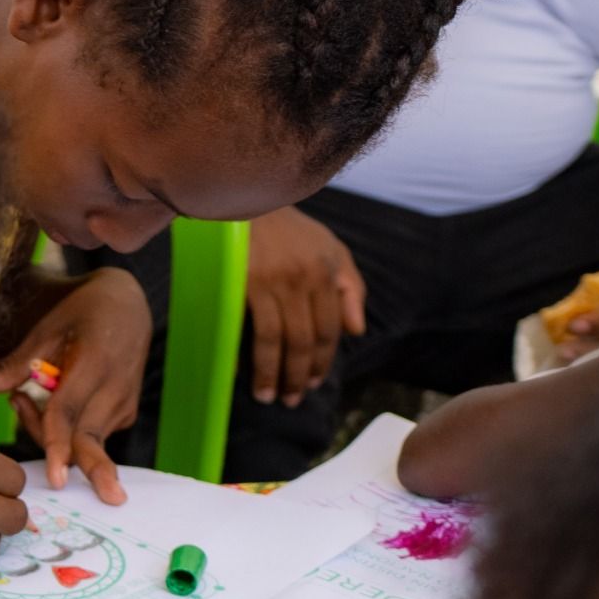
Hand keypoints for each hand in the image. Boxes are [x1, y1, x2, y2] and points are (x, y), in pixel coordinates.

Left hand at [0, 269, 149, 503]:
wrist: (129, 304)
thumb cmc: (80, 314)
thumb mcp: (45, 331)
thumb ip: (11, 366)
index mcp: (94, 363)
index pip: (71, 414)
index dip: (59, 446)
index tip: (57, 478)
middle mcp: (114, 388)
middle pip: (88, 439)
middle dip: (86, 467)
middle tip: (90, 494)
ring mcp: (124, 404)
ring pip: (85, 441)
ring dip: (51, 435)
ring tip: (22, 399)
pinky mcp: (125, 413)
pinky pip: (92, 435)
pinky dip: (66, 431)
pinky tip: (45, 403)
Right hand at [243, 205, 365, 407]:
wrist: (246, 197)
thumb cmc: (287, 228)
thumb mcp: (329, 249)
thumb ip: (349, 287)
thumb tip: (356, 331)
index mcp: (326, 272)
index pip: (329, 329)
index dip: (321, 361)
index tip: (311, 384)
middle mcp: (304, 278)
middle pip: (305, 339)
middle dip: (298, 375)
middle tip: (290, 400)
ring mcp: (273, 280)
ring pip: (278, 340)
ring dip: (273, 374)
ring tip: (267, 397)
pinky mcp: (244, 282)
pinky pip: (250, 328)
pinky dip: (247, 356)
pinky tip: (242, 375)